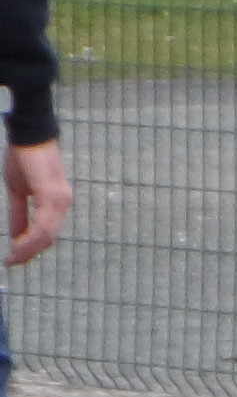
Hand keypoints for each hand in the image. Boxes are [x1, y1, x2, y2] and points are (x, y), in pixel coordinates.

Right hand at [5, 142, 65, 266]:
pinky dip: (30, 237)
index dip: (31, 248)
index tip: (15, 258)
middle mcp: (63, 204)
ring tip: (13, 258)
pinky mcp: (52, 194)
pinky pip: (43, 223)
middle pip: (48, 238)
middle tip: (12, 263)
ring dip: (28, 249)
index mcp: (57, 204)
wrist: (26, 134)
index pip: (47, 233)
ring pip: (46, 235)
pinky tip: (18, 245)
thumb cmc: (23, 158)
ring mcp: (60, 200)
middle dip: (29, 253)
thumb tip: (16, 236)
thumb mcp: (17, 191)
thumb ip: (19, 214)